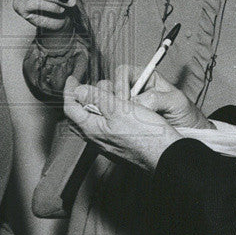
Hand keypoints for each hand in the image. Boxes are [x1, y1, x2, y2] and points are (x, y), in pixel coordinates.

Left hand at [62, 76, 182, 171]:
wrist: (166, 155)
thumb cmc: (147, 134)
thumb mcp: (119, 109)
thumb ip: (97, 98)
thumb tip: (78, 90)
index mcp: (92, 129)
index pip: (71, 108)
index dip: (69, 91)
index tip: (72, 79)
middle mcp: (96, 138)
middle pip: (79, 115)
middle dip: (83, 98)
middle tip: (91, 86)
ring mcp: (107, 143)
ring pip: (93, 120)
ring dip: (96, 105)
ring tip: (109, 95)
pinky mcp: (118, 145)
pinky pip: (105, 127)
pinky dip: (107, 114)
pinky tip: (118, 110)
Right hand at [112, 65, 212, 129]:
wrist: (192, 133)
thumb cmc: (187, 114)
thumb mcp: (176, 101)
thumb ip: (157, 98)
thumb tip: (138, 102)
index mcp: (147, 78)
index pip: (124, 72)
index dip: (120, 83)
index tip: (124, 99)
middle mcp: (137, 90)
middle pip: (113, 86)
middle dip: (115, 99)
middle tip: (122, 112)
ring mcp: (132, 105)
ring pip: (113, 103)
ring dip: (116, 111)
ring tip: (125, 121)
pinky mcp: (130, 120)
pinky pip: (117, 118)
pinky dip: (118, 122)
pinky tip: (125, 128)